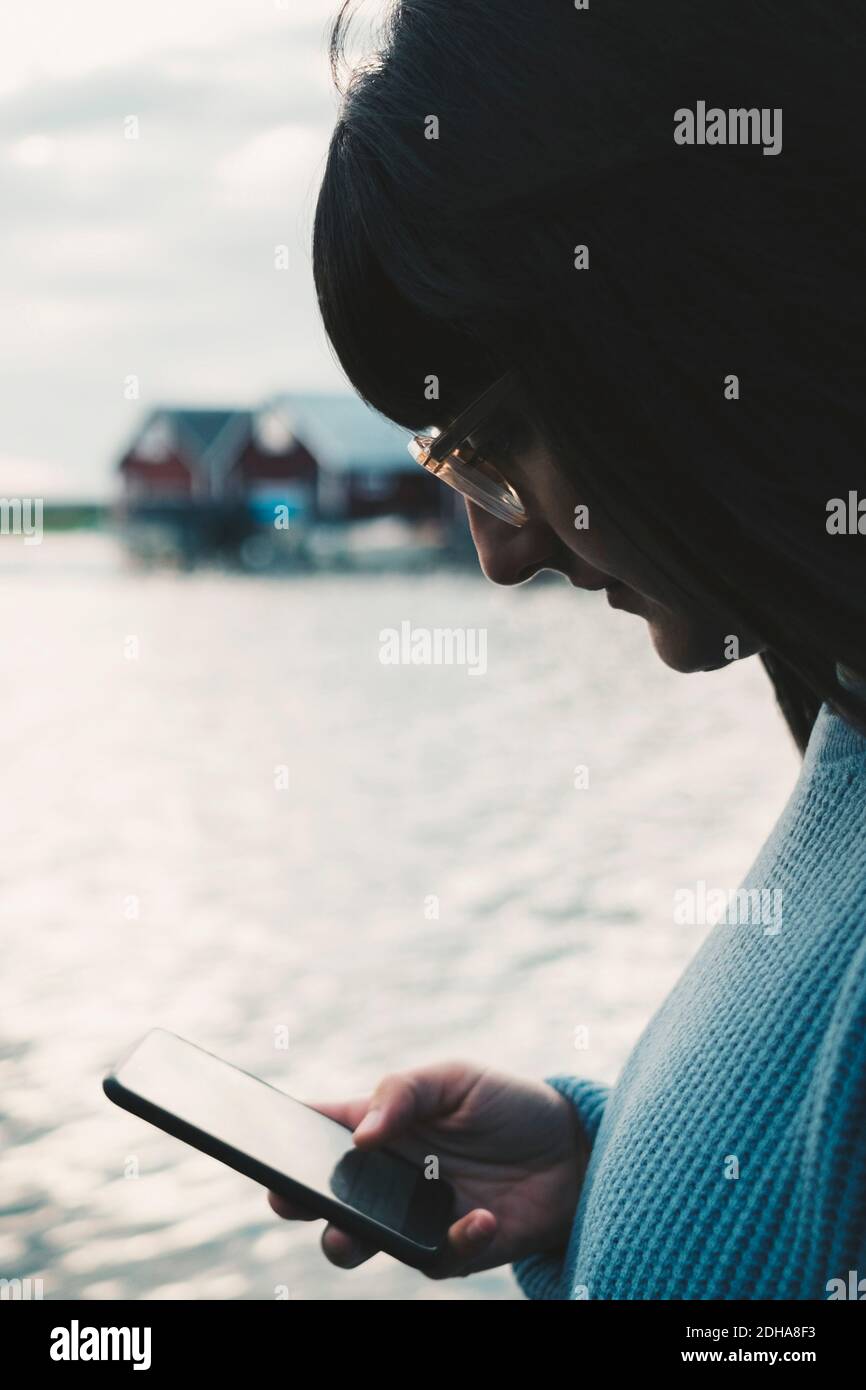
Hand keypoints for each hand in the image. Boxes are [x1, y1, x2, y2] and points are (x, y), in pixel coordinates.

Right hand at [268, 1059, 587, 1278]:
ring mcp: (411, 1216)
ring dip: (348, 1238)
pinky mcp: (449, 1250)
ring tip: (355, 1230)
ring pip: (355, 1242)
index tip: (257, 1137)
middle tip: (289, 1194)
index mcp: (379, 1125)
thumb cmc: (507, 1105)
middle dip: (294, 1198)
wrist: (574, 1152)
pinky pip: (433, 1257)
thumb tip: (360, 1134)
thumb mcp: (456, 1079)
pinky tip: (480, 1216)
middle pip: (319, 1196)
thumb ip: (405, 1093)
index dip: (283, 1135)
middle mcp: (385, 1175)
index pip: (317, 1130)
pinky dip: (456, 1238)